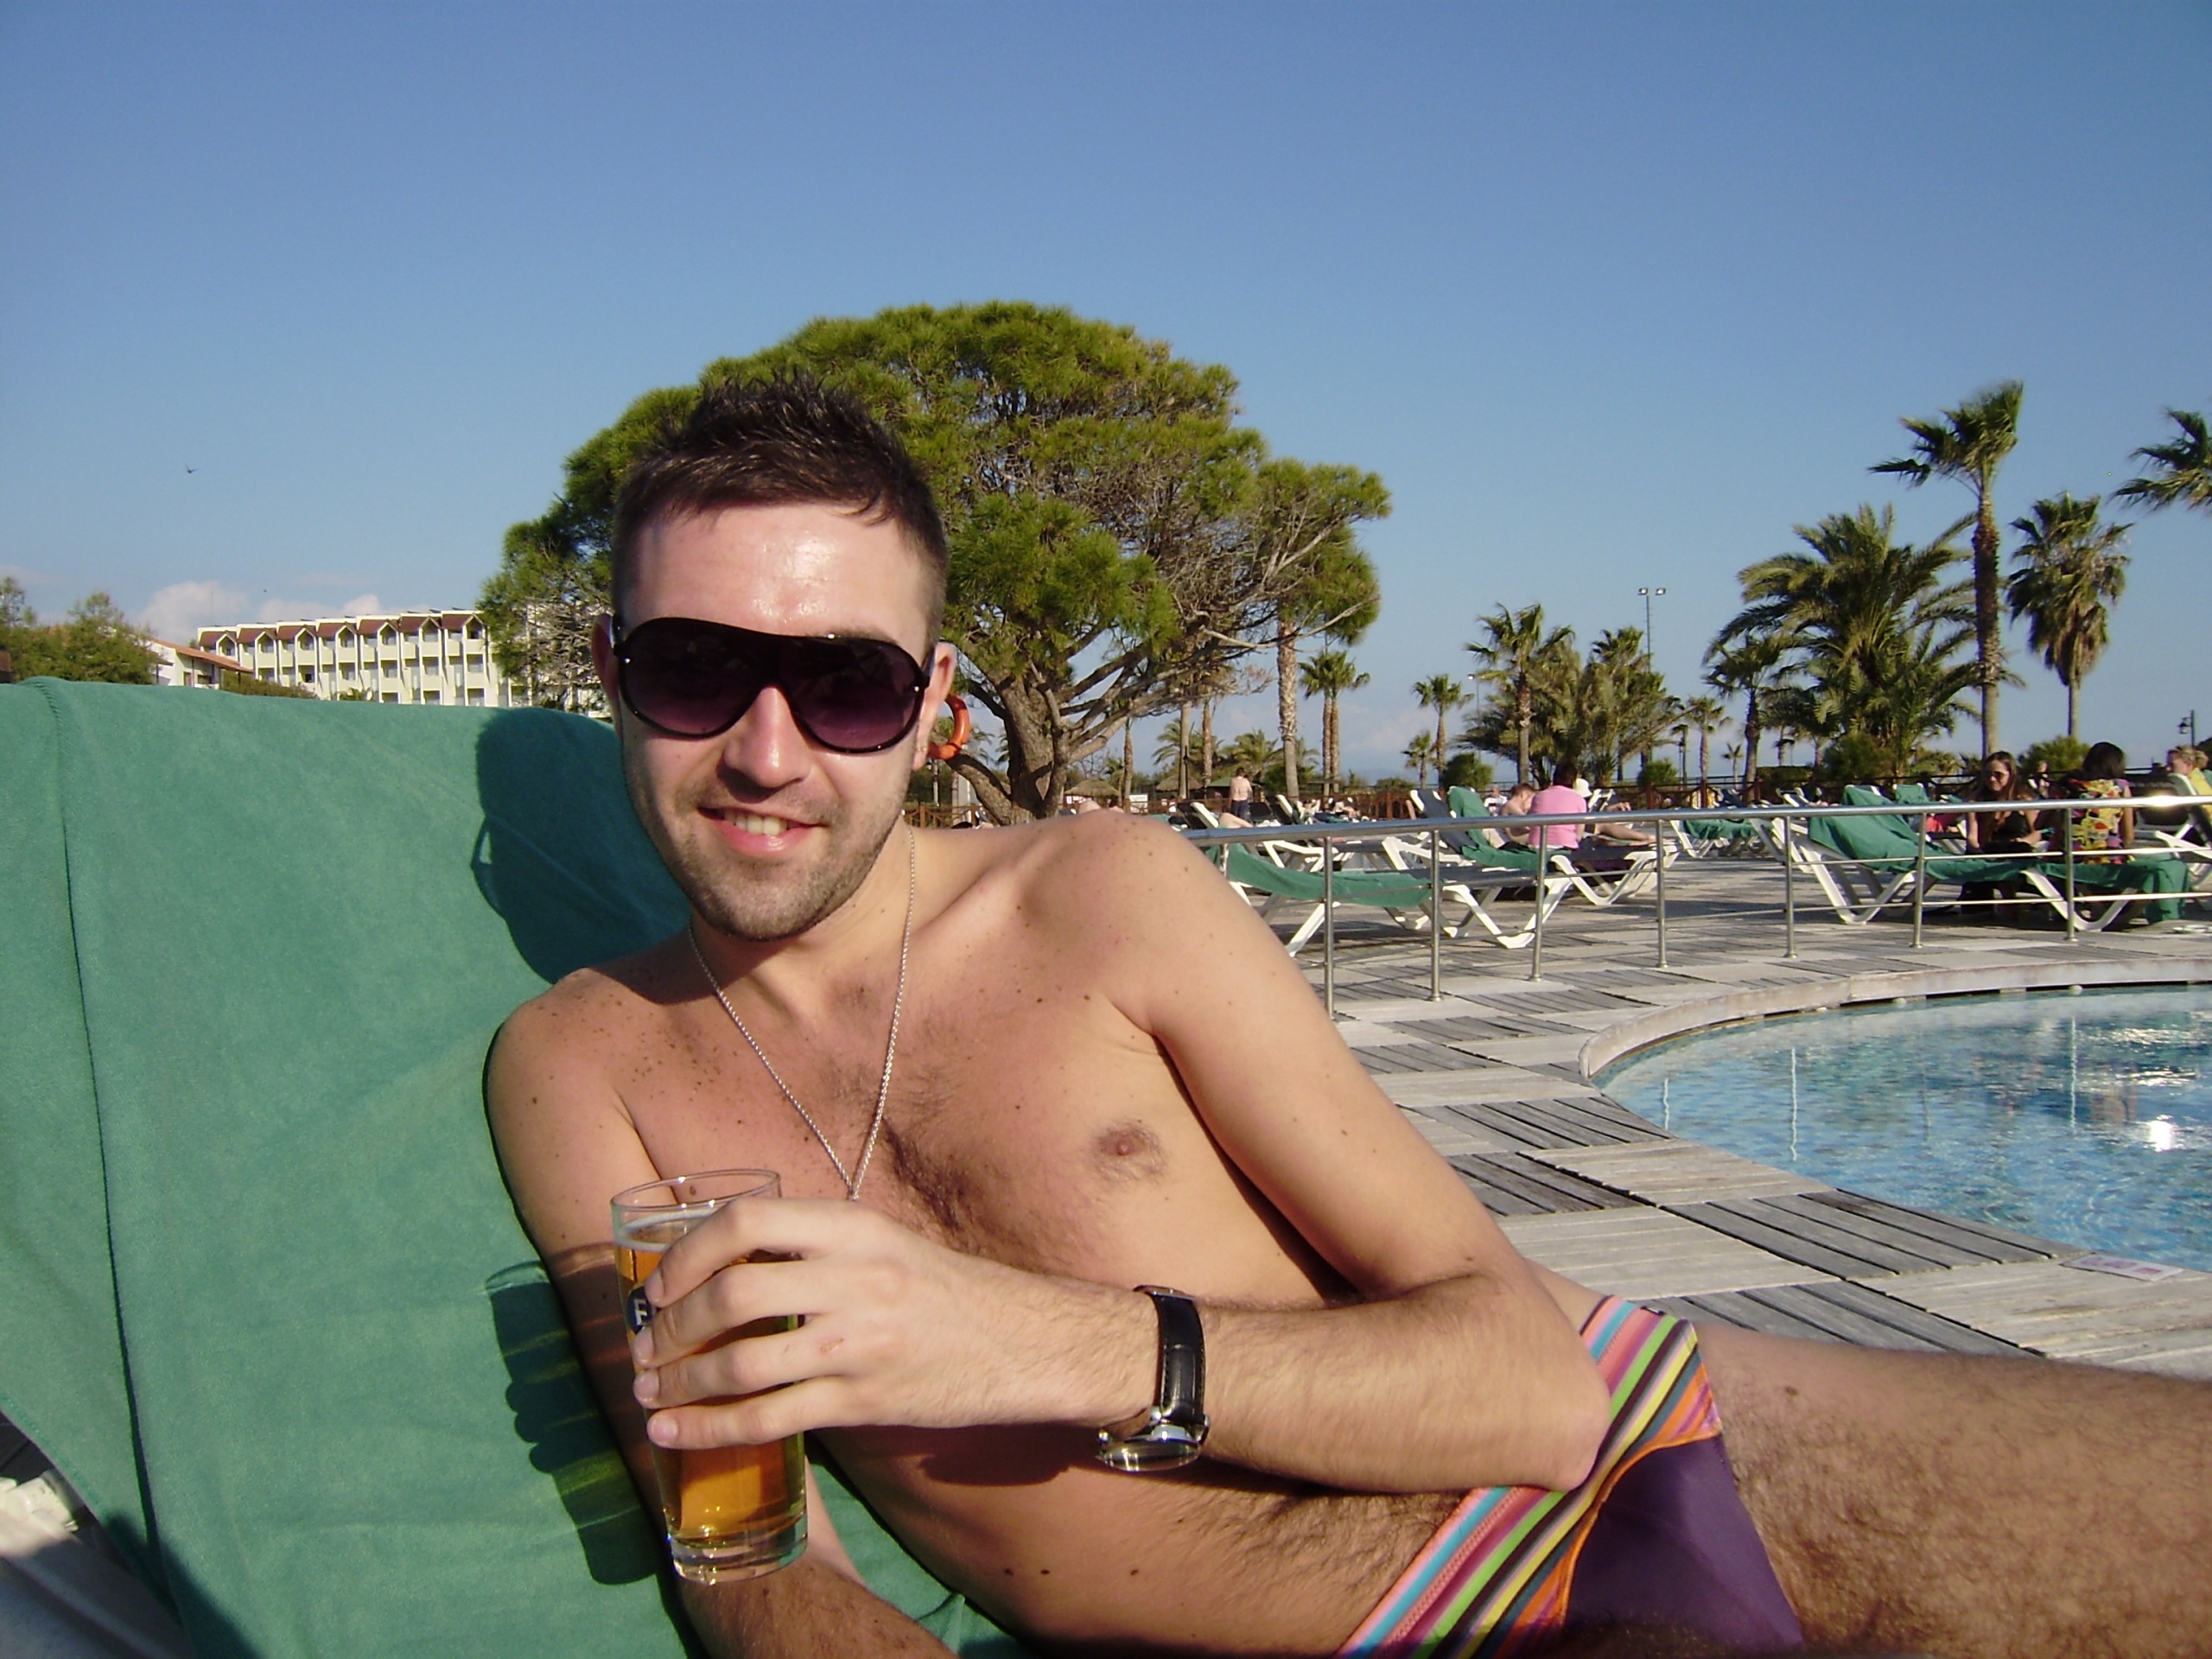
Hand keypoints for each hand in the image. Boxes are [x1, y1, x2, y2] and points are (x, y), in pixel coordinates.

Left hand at [628, 1197, 1152, 1450]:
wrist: (1024, 1341)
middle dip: (670, 1326)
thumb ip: (814, 1245)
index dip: (688, 1253)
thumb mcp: (882, 1243)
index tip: (659, 1283)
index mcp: (854, 1227)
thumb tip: (722, 1263)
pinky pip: (768, 1420)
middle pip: (731, 1294)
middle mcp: (854, 1279)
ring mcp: (858, 1343)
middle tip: (645, 1347)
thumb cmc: (943, 1291)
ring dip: (680, 1383)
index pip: (748, 1222)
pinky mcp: (863, 1400)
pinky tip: (675, 1435)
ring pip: (741, 1364)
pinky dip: (708, 1430)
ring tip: (651, 1392)